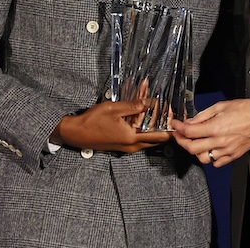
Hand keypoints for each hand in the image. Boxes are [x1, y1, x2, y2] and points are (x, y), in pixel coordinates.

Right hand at [53, 99, 170, 152]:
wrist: (76, 134)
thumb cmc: (92, 121)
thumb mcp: (113, 109)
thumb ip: (133, 106)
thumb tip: (150, 102)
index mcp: (132, 137)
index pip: (160, 135)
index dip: (169, 125)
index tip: (173, 114)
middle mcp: (133, 146)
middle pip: (157, 138)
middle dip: (163, 124)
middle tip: (166, 110)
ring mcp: (128, 147)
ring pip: (148, 138)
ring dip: (153, 125)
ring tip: (155, 109)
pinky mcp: (123, 145)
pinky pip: (140, 138)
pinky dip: (144, 127)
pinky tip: (141, 115)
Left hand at [172, 98, 249, 166]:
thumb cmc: (245, 110)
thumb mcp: (221, 106)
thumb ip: (204, 115)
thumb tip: (190, 121)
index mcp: (215, 127)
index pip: (189, 131)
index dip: (178, 128)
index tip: (175, 125)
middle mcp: (219, 141)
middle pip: (192, 148)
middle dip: (181, 141)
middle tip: (179, 135)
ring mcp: (226, 150)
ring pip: (202, 159)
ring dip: (195, 152)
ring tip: (195, 143)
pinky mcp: (233, 155)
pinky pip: (216, 163)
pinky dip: (209, 158)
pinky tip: (209, 150)